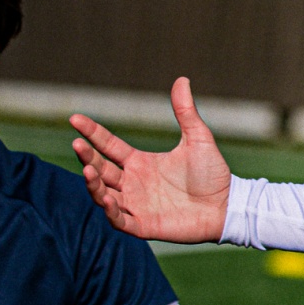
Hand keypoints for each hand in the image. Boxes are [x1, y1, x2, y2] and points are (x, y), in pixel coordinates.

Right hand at [70, 77, 231, 242]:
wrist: (228, 205)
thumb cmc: (213, 174)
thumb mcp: (198, 139)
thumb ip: (185, 112)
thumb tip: (182, 79)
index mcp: (140, 163)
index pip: (108, 146)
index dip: (92, 133)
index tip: (75, 119)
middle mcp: (133, 183)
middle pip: (101, 168)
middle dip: (87, 157)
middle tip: (77, 144)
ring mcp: (136, 205)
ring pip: (103, 194)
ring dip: (93, 184)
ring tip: (88, 170)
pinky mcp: (144, 225)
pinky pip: (119, 220)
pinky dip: (110, 211)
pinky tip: (107, 198)